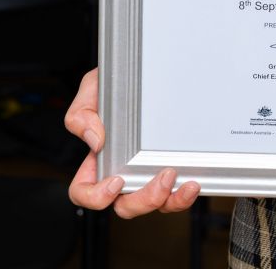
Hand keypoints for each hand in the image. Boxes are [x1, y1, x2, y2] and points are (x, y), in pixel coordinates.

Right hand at [65, 68, 200, 217]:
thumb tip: (95, 139)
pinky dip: (183, 195)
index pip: (84, 192)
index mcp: (96, 161)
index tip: (116, 181)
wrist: (140, 69)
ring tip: (185, 183)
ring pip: (153, 204)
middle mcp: (120, 172)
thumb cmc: (113, 84)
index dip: (96, 197)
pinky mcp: (167, 169)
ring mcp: (144, 173)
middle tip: (163, 179)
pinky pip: (174, 193)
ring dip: (169, 201)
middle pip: (125, 205)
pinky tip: (193, 182)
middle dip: (144, 200)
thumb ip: (82, 114)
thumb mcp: (91, 91)